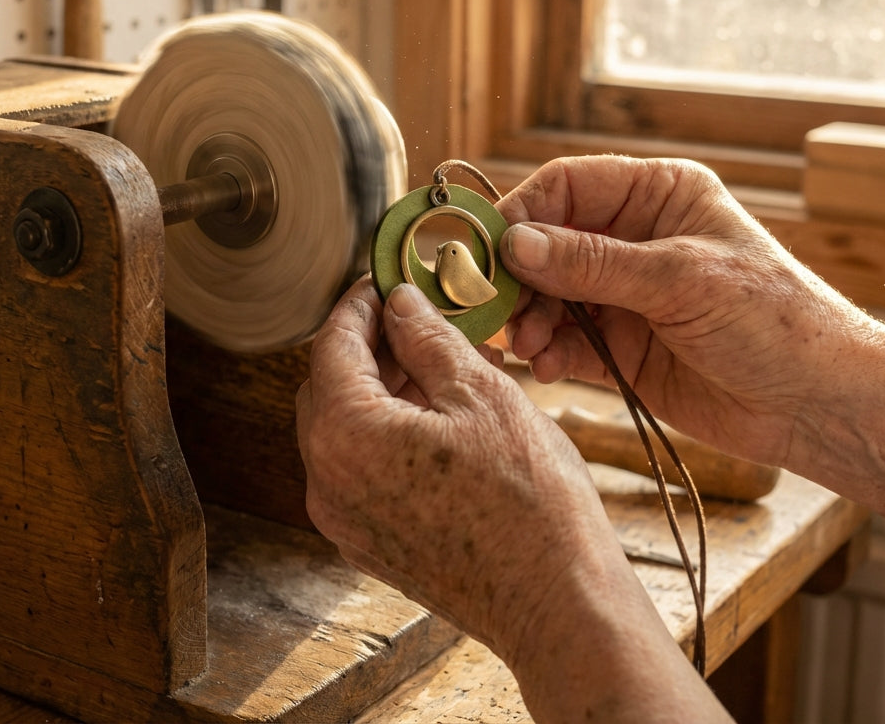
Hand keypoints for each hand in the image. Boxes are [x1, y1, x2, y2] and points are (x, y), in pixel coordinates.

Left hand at [296, 275, 731, 721]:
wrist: (558, 604)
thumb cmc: (529, 501)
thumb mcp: (482, 394)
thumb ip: (428, 339)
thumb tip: (401, 303)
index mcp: (345, 436)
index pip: (331, 345)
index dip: (358, 304)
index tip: (383, 281)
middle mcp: (327, 482)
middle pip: (327, 387)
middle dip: (366, 345)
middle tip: (412, 317)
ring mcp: (344, 520)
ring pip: (342, 429)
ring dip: (377, 388)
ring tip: (433, 362)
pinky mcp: (367, 543)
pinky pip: (358, 468)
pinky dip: (383, 432)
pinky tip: (433, 415)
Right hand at [497, 156, 874, 468]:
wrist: (816, 404)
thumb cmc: (773, 319)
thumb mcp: (681, 279)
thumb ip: (593, 262)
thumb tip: (515, 243)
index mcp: (657, 196)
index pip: (568, 187)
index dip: (522, 212)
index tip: (489, 249)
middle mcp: (633, 239)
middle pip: (546, 244)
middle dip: (519, 277)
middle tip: (498, 309)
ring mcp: (622, 295)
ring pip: (547, 295)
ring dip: (529, 320)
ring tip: (527, 347)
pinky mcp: (617, 347)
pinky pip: (563, 341)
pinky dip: (546, 353)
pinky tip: (546, 368)